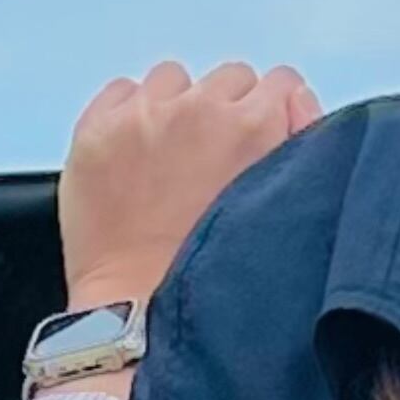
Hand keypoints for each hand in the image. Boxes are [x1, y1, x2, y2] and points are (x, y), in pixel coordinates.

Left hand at [58, 59, 321, 314]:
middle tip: (214, 165)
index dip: (273, 117)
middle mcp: (198, 109)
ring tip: (170, 162)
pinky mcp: (96, 130)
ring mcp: (142, 117)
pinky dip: (128, 115)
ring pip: (173, 81)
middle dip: (226, 114)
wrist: (141, 319)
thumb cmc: (215, 281)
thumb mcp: (283, 215)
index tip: (259, 145)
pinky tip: (133, 159)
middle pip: (228, 80)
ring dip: (176, 110)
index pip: (279, 85)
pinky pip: (121, 92)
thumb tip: (296, 104)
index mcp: (254, 127)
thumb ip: (303, 143)